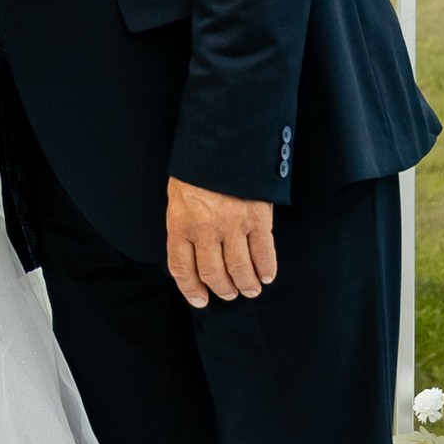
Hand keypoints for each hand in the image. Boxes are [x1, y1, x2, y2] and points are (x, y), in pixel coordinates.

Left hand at [166, 179, 276, 308]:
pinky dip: (266, 269)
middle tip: (229, 293)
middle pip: (213, 274)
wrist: (222, 142)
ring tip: (249, 290)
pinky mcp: (257, 218)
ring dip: (245, 285)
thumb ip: (183, 227)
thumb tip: (192, 256)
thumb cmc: (196, 170)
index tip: (201, 300)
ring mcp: (232, 225)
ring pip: (239, 269)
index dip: (191, 289)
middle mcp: (205, 229)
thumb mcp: (178, 198)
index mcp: (180, 224)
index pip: (182, 269)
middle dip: (223, 289)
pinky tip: (266, 276)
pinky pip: (263, 253)